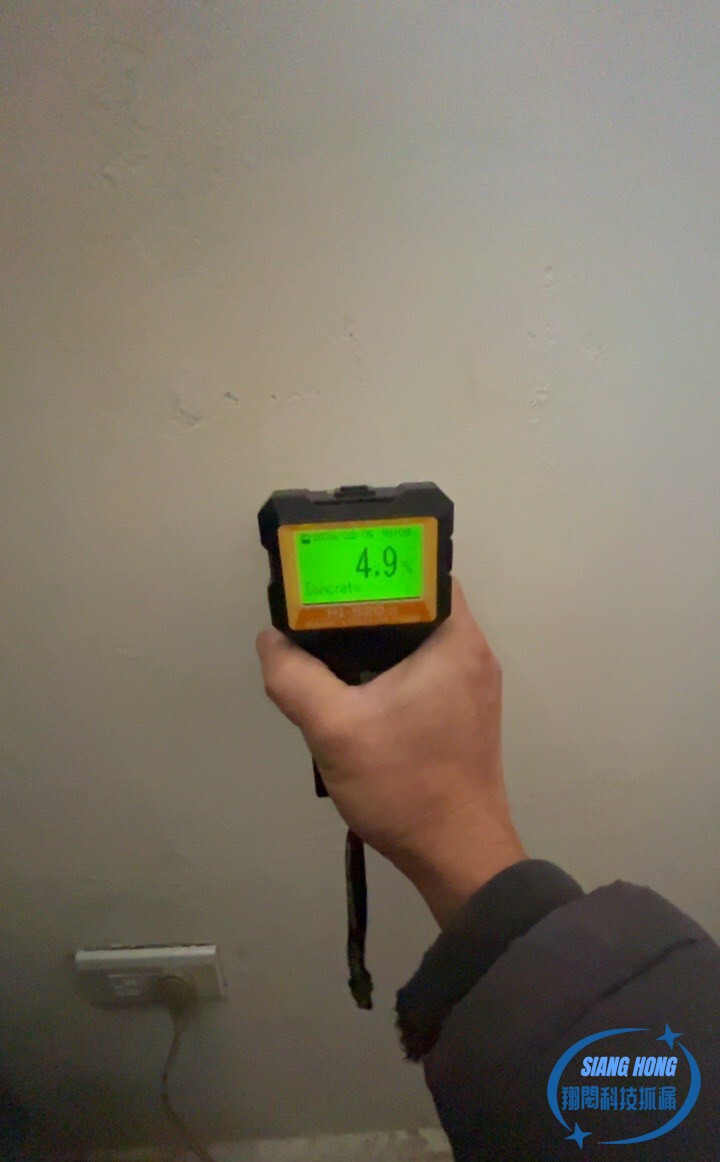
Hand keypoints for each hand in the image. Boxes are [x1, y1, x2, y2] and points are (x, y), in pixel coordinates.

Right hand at [256, 579, 525, 925]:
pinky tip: (352, 687)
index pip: (422, 569)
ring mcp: (472, 686)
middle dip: (367, 603)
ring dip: (376, 640)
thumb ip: (294, 678)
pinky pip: (424, 670)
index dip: (377, 561)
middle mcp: (473, 653)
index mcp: (457, 640)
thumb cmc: (406, 785)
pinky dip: (390, 669)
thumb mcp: (334, 729)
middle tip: (319, 608)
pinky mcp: (465, 714)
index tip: (335, 570)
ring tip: (327, 645)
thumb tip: (271, 641)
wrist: (456, 855)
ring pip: (417, 640)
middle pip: (416, 603)